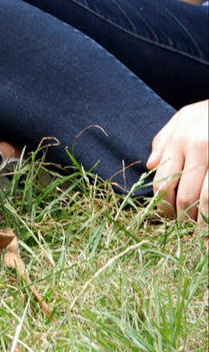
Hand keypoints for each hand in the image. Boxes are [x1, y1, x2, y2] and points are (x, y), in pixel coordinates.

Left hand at [147, 101, 207, 220]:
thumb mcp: (183, 117)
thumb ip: (164, 140)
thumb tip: (149, 166)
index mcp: (180, 140)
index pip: (164, 181)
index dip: (163, 205)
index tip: (167, 218)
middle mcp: (198, 149)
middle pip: (186, 195)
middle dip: (184, 219)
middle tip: (184, 232)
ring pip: (208, 199)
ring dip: (203, 221)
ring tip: (200, 234)